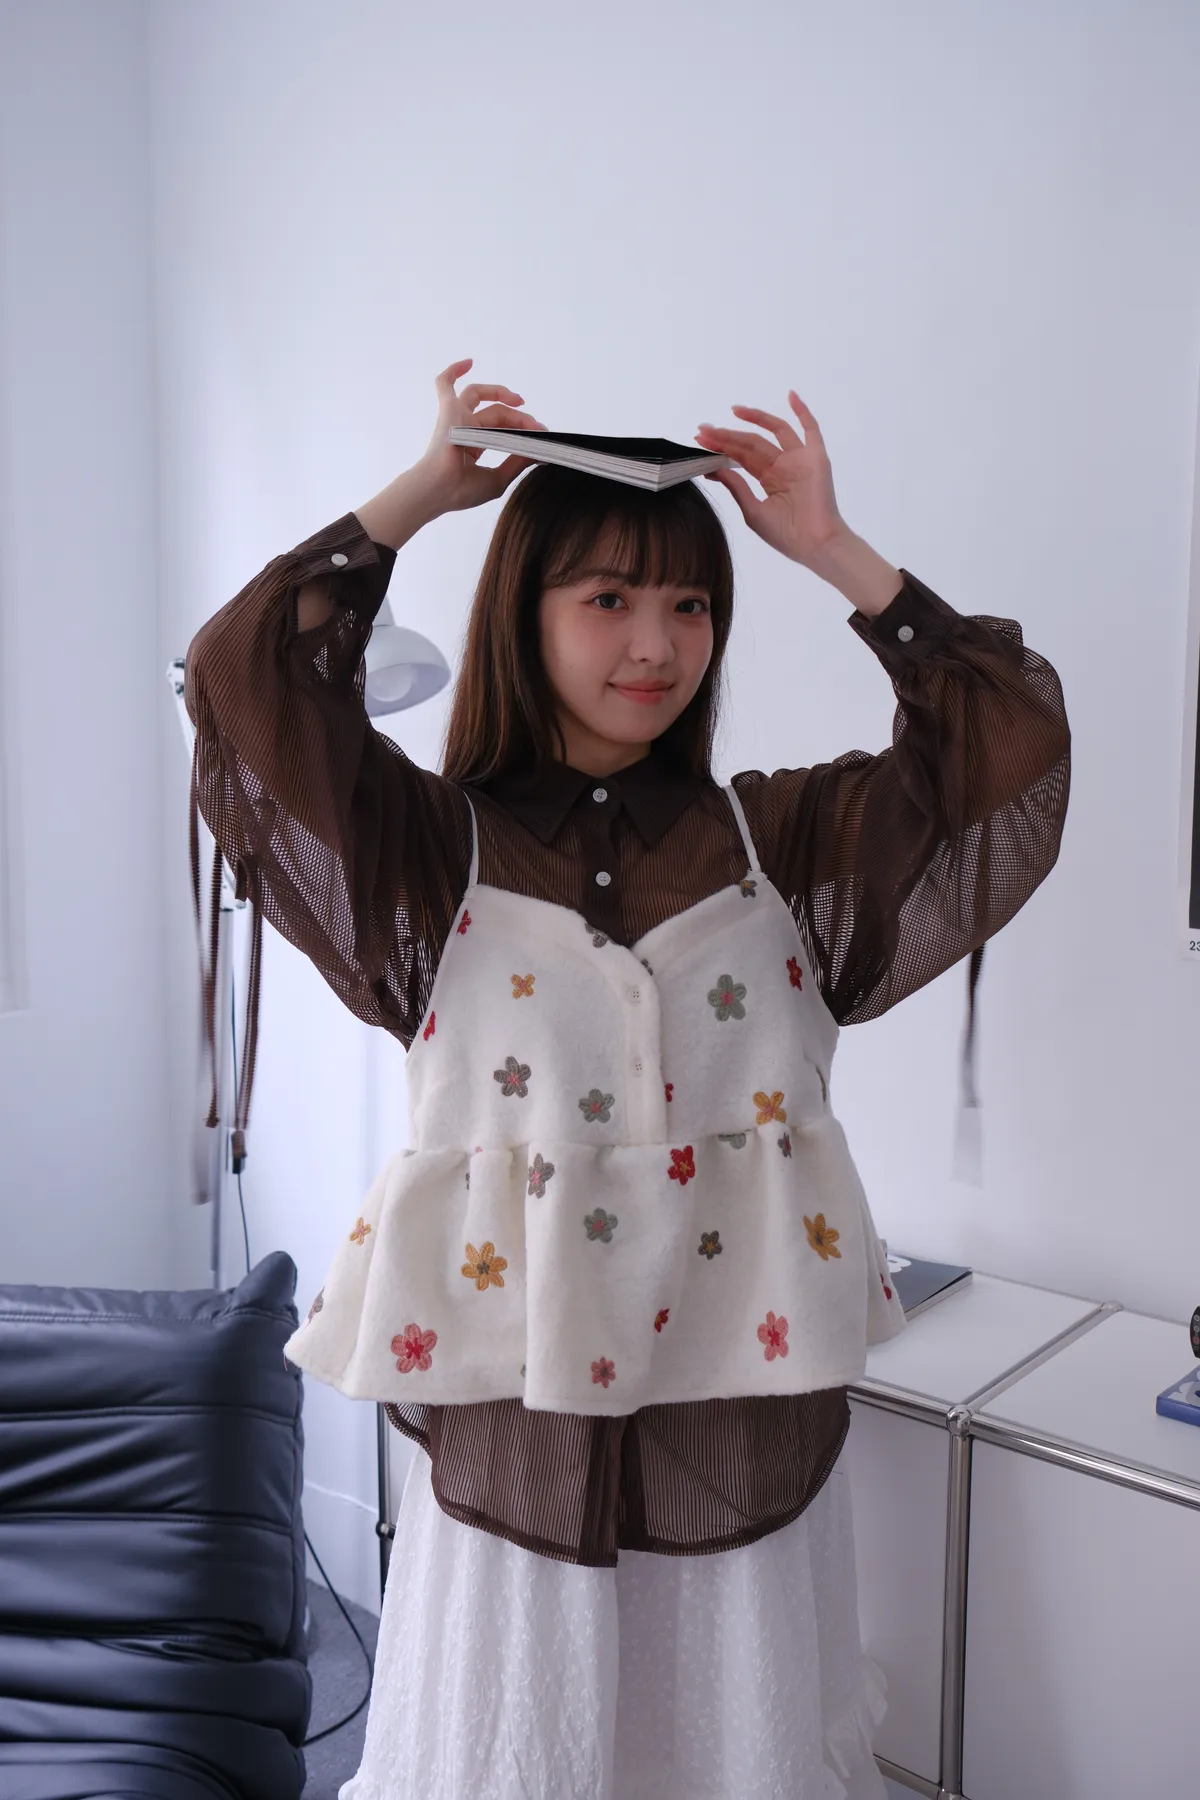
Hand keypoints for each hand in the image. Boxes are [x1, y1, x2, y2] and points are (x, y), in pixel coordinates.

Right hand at [408, 358, 549, 514]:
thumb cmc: (462, 491)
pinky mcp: (448, 409)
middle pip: (496, 412)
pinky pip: (445, 383)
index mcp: (472, 444)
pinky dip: (454, 369)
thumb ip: (518, 462)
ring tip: (519, 400)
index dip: (521, 429)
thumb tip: (539, 450)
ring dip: (501, 393)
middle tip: (537, 426)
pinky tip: (470, 362)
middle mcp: (463, 428)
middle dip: (519, 417)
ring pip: (480, 394)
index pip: (500, 428)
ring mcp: (455, 417)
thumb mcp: (499, 478)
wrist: (441, 491)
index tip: (541, 435)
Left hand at [693, 391, 847, 568]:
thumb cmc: (786, 535)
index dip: (721, 448)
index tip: (700, 441)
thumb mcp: (752, 510)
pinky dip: (803, 411)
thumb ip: (736, 486)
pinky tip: (790, 395)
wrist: (814, 544)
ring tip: (733, 410)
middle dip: (728, 435)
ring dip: (755, 418)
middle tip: (704, 429)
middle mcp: (783, 466)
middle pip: (752, 443)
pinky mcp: (816, 457)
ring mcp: (799, 459)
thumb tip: (715, 468)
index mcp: (769, 479)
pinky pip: (811, 428)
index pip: (740, 458)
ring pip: (775, 431)